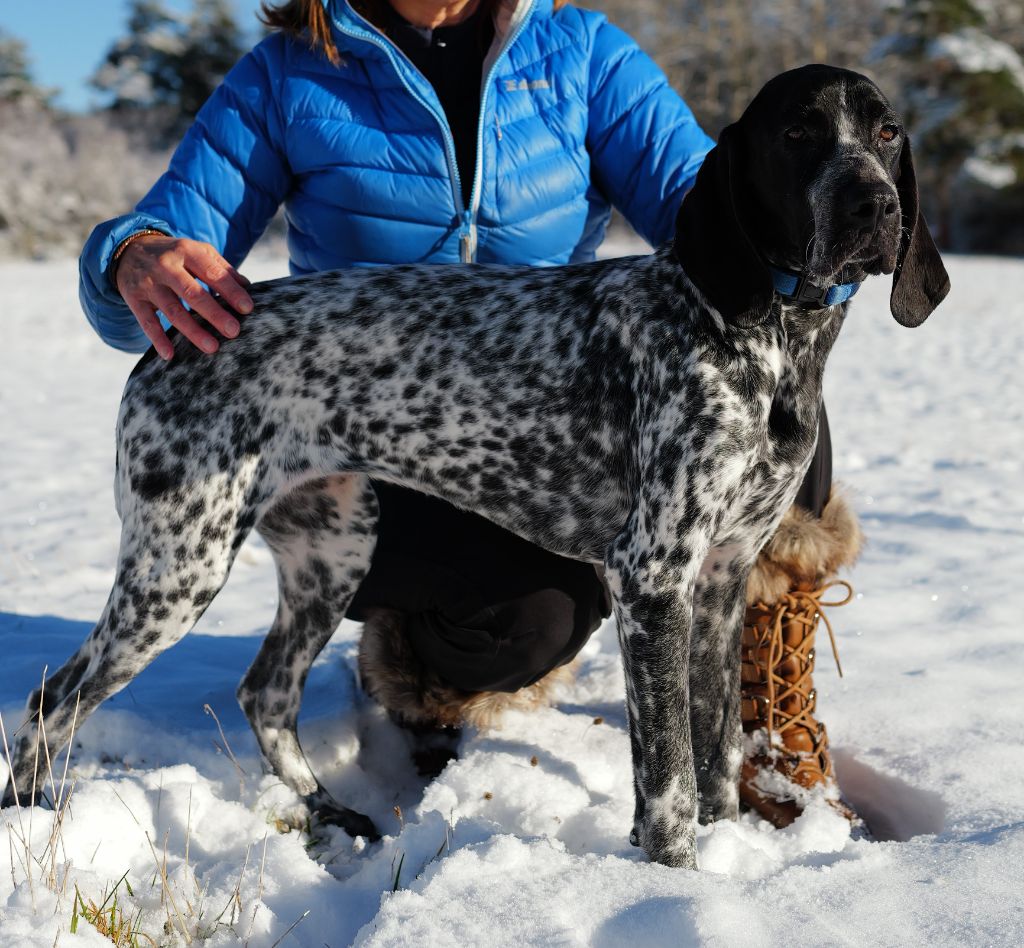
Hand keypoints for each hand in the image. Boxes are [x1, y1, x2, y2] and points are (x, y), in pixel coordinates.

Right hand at [113, 234, 253, 359]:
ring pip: (173, 310)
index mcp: (186, 251)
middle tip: (234, 331)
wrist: (128, 249)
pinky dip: (157, 339)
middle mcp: (166, 266)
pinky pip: (146, 321)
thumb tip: (247, 287)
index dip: (230, 291)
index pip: (212, 273)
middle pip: (192, 293)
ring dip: (192, 331)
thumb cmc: (175, 255)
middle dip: (214, 313)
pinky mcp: (134, 298)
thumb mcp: (197, 252)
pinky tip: (170, 355)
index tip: (248, 309)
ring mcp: (148, 283)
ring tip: (212, 348)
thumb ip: (221, 268)